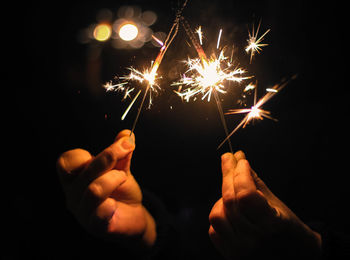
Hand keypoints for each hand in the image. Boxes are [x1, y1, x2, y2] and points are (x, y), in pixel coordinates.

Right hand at [56, 130, 155, 249]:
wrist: (134, 216)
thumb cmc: (121, 191)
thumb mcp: (121, 168)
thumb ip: (122, 152)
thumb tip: (127, 134)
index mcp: (75, 179)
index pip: (66, 161)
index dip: (86, 153)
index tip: (110, 149)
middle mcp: (73, 195)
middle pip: (86, 171)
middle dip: (110, 156)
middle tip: (126, 149)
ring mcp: (83, 213)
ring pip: (95, 189)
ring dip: (115, 179)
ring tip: (123, 179)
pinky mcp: (96, 227)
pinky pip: (100, 213)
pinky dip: (110, 205)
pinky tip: (116, 204)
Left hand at [209, 151, 321, 258]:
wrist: (291, 255)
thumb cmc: (284, 226)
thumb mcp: (275, 202)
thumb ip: (254, 181)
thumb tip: (238, 158)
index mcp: (270, 223)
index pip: (245, 194)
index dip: (240, 173)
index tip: (240, 160)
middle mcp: (253, 239)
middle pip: (229, 200)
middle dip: (228, 175)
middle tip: (228, 160)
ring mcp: (239, 249)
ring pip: (217, 214)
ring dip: (222, 199)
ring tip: (234, 195)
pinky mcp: (229, 255)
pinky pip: (213, 229)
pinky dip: (220, 216)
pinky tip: (230, 211)